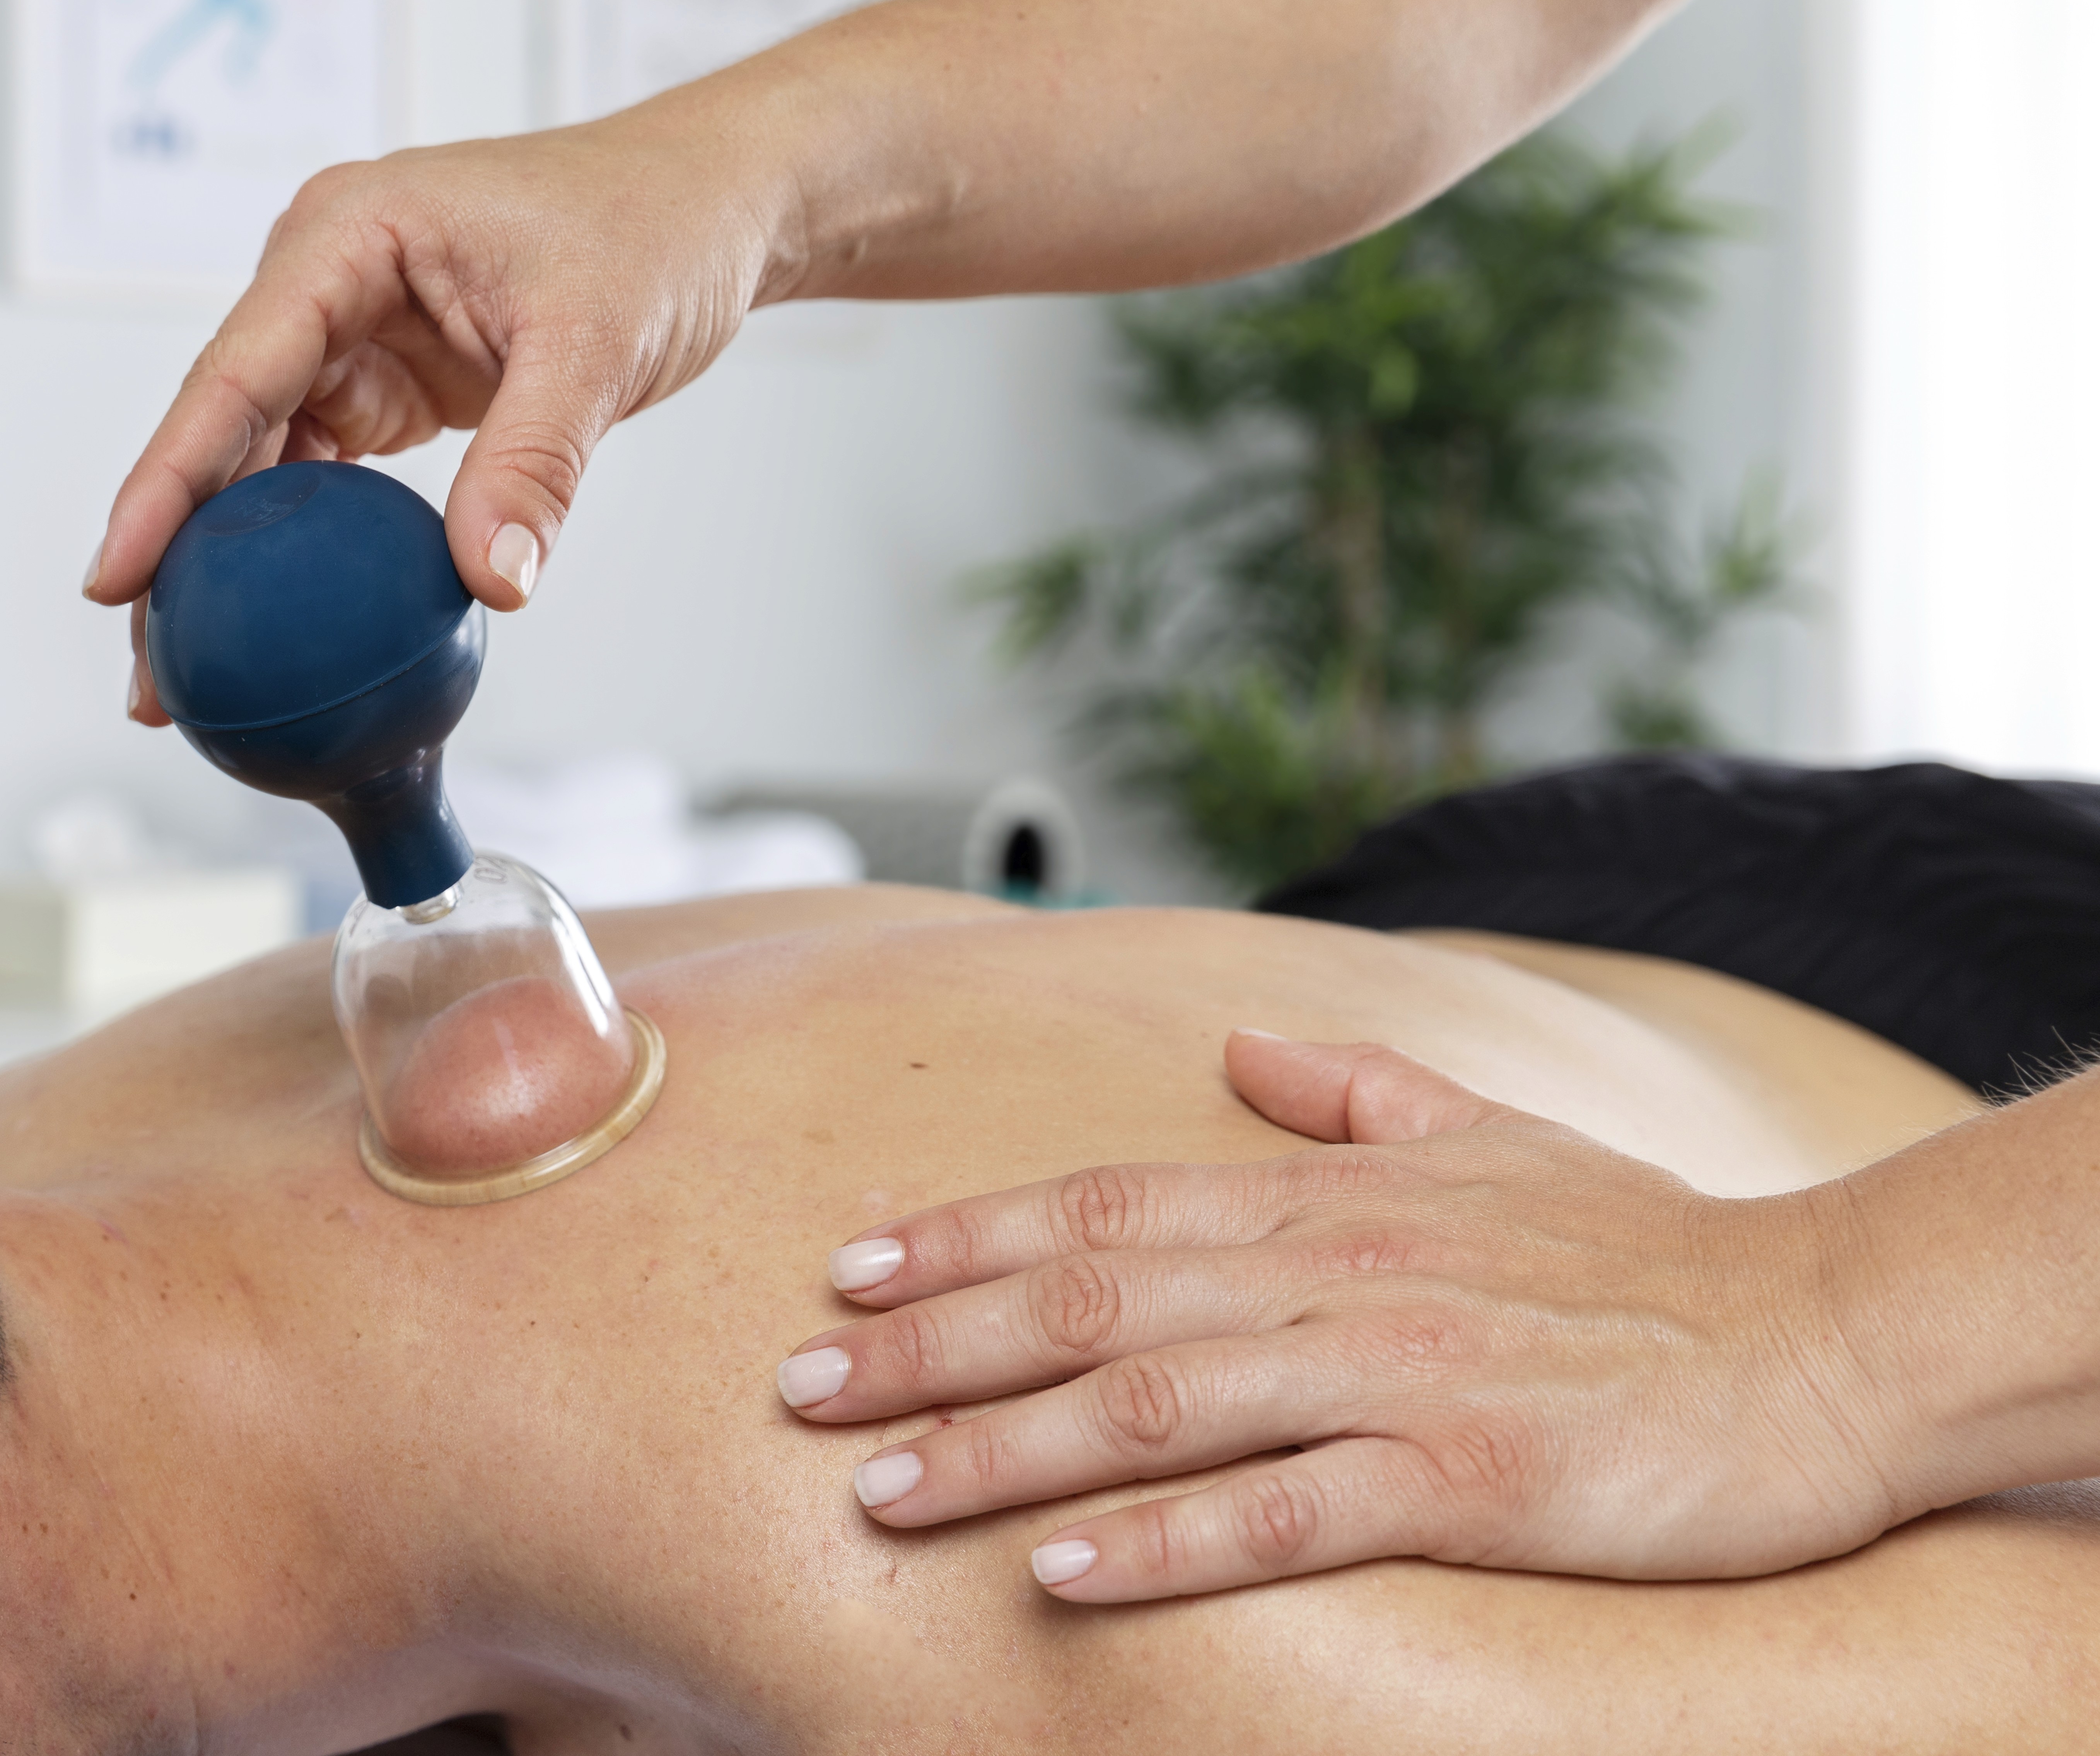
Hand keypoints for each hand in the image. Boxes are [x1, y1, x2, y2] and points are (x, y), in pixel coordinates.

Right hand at [82, 111, 791, 724]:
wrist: (708, 205)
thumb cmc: (653, 228)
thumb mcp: (597, 341)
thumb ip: (536, 461)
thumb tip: (491, 578)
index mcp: (347, 234)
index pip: (233, 371)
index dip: (165, 480)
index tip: (113, 575)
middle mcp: (325, 278)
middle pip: (222, 426)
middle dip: (176, 550)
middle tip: (149, 673)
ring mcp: (348, 332)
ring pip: (258, 463)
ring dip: (226, 564)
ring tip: (190, 675)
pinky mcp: (384, 381)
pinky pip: (318, 475)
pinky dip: (294, 551)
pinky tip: (273, 626)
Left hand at [777, 1031, 1914, 1601]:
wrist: (1817, 1333)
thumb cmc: (1645, 1247)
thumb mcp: (1493, 1138)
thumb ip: (1357, 1093)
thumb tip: (1247, 1048)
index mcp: (1330, 1199)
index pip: (1102, 1202)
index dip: (964, 1233)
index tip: (848, 1264)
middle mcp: (1335, 1276)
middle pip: (1087, 1302)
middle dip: (928, 1348)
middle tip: (800, 1387)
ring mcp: (1395, 1380)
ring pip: (1151, 1409)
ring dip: (1002, 1450)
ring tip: (878, 1488)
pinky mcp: (1464, 1484)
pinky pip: (1280, 1517)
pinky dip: (1160, 1544)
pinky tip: (1059, 1569)